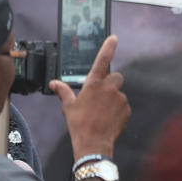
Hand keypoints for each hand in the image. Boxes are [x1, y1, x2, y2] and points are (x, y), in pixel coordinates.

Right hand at [50, 35, 129, 159]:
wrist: (93, 143)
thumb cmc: (79, 124)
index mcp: (94, 84)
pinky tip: (108, 118)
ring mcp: (120, 98)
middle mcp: (109, 88)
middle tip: (100, 95)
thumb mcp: (68, 106)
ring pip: (118, 93)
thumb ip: (63, 91)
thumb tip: (54, 83)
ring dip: (113, 98)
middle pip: (116, 77)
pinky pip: (123, 104)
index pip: (102, 60)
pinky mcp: (127, 108)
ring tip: (101, 112)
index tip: (113, 37)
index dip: (108, 47)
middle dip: (110, 83)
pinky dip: (117, 109)